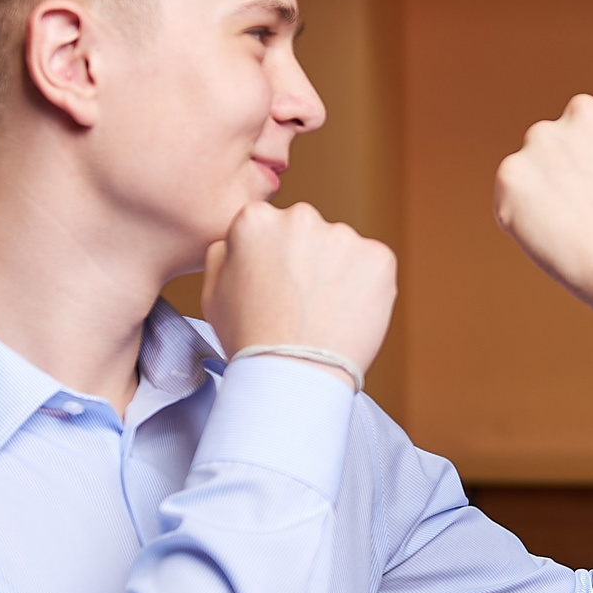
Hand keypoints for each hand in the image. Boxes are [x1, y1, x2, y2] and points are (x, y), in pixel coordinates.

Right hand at [202, 201, 397, 387]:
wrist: (293, 375)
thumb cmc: (249, 340)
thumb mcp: (213, 291)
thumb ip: (225, 252)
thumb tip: (240, 237)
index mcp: (256, 219)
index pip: (270, 227)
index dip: (273, 261)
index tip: (276, 288)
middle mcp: (300, 217)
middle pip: (308, 233)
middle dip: (307, 260)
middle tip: (301, 303)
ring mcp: (343, 236)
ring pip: (342, 250)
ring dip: (338, 273)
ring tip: (324, 315)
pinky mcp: (378, 258)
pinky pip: (373, 267)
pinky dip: (367, 288)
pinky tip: (347, 315)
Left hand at [494, 90, 592, 329]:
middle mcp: (581, 110)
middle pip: (560, 140)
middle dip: (566, 172)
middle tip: (587, 215)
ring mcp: (542, 139)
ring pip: (531, 168)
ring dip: (542, 194)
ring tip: (573, 230)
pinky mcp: (511, 174)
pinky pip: (509, 198)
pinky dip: (522, 220)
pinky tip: (553, 239)